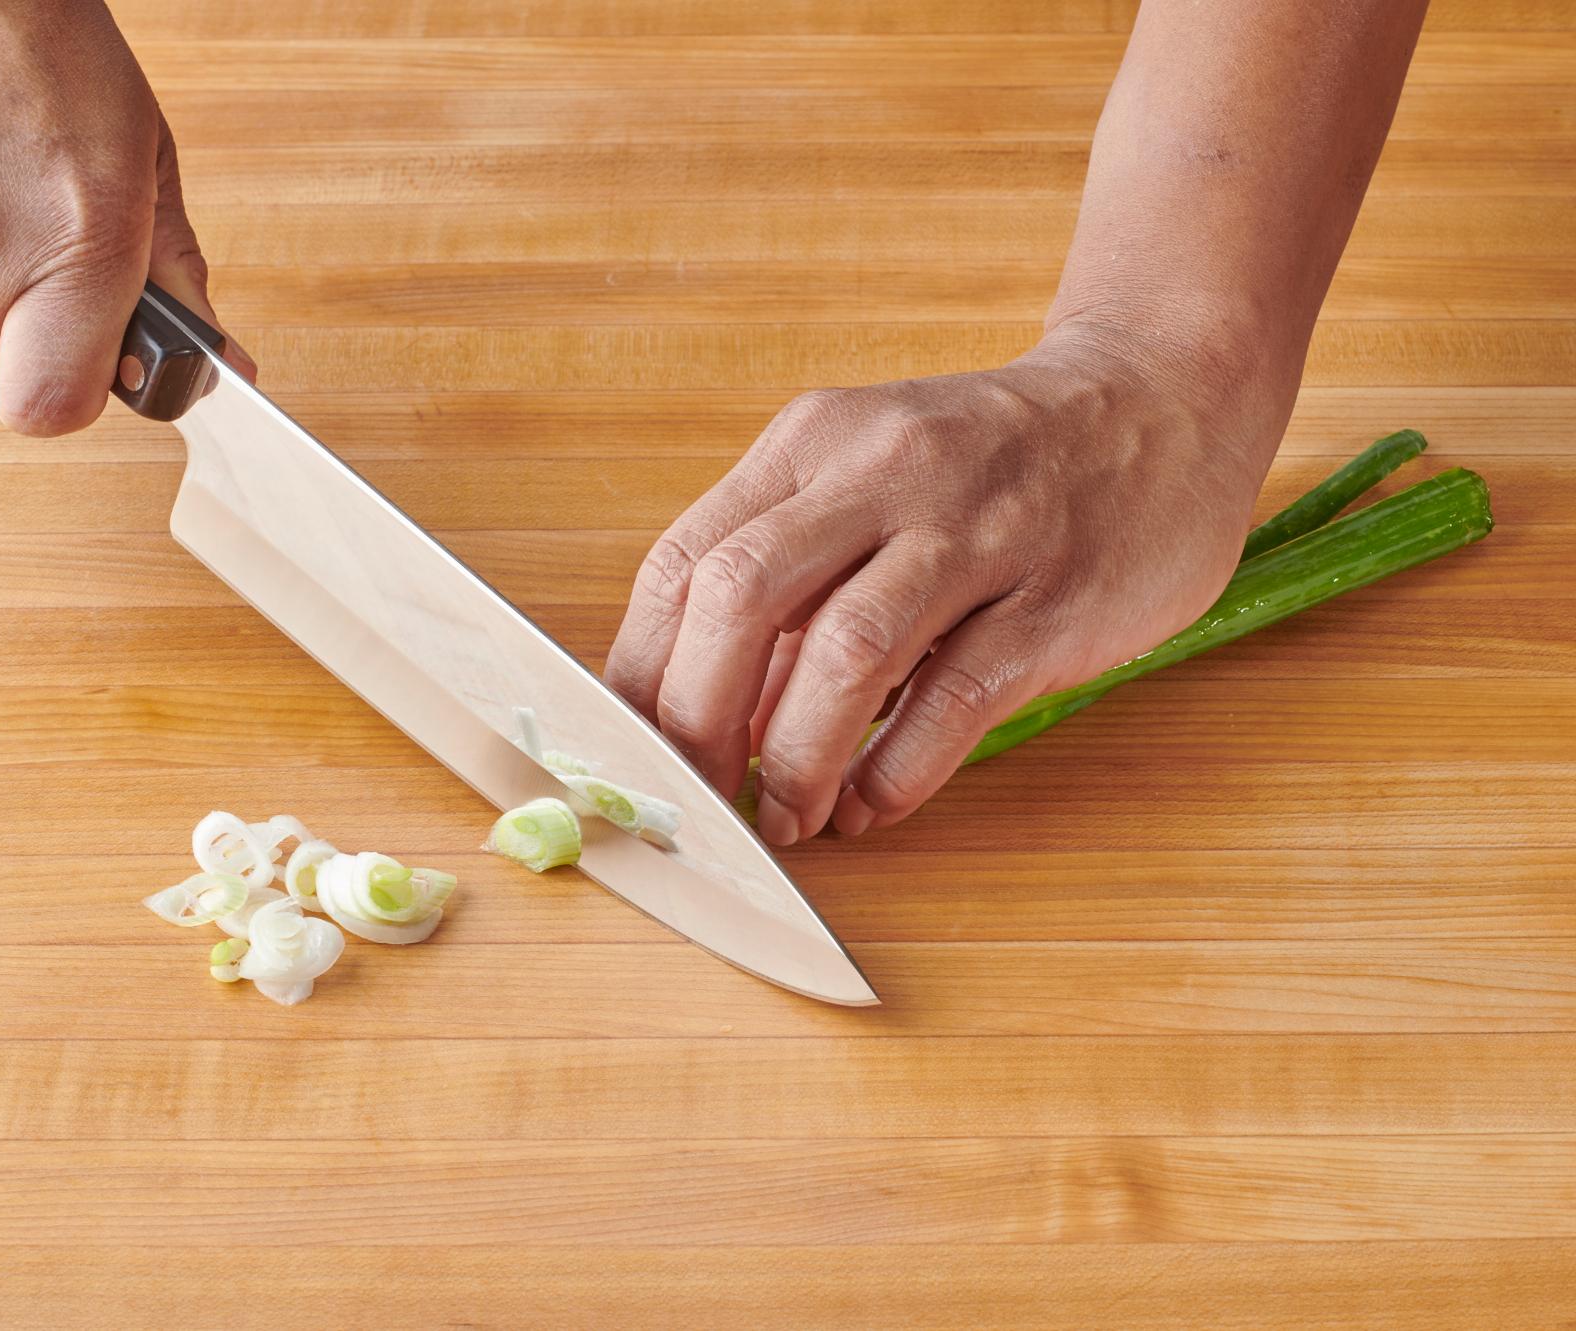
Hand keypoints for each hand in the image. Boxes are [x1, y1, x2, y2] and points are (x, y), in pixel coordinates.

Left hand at [605, 325, 1280, 843]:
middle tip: (701, 794)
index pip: (683, 562)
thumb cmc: (989, 467)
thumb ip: (787, 593)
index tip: (634, 752)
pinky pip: (954, 698)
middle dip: (697, 718)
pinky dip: (894, 771)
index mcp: (811, 443)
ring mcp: (975, 529)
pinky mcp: (1055, 596)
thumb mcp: (866, 489)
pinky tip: (868, 806)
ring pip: (845, 651)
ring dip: (795, 757)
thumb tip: (707, 722)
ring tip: (787, 818)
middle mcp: (883, 470)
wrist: (1161, 404)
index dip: (641, 673)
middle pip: (741, 596)